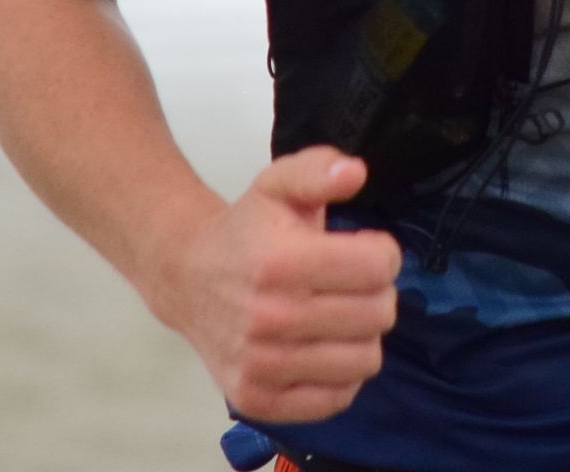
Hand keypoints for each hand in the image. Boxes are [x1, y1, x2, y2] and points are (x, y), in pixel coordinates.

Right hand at [153, 146, 402, 425]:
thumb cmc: (246, 230)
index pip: (378, 267)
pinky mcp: (258, 400)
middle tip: (351, 284)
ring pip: (365, 360)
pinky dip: (340, 375)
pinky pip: (337, 399)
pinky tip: (322, 348)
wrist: (186, 276)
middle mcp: (270, 318)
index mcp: (280, 262)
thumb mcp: (278, 184)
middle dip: (377, 293)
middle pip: (378, 314)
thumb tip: (355, 173)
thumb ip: (319, 170)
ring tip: (338, 315)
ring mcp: (262, 366)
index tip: (364, 249)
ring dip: (362, 335)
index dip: (383, 253)